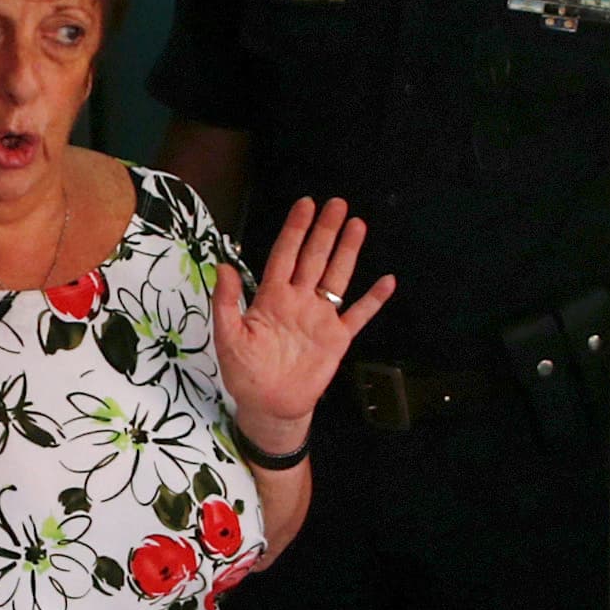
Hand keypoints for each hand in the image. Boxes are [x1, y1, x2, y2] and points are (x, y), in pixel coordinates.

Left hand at [214, 197, 396, 447]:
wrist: (269, 406)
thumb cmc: (245, 372)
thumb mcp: (227, 338)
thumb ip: (225, 302)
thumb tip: (223, 266)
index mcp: (271, 297)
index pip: (285, 254)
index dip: (295, 229)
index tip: (306, 204)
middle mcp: (299, 300)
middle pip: (314, 258)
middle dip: (325, 230)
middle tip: (337, 203)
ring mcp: (320, 317)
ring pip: (337, 277)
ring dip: (348, 252)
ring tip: (358, 225)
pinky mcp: (337, 338)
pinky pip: (358, 315)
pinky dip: (373, 299)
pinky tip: (386, 281)